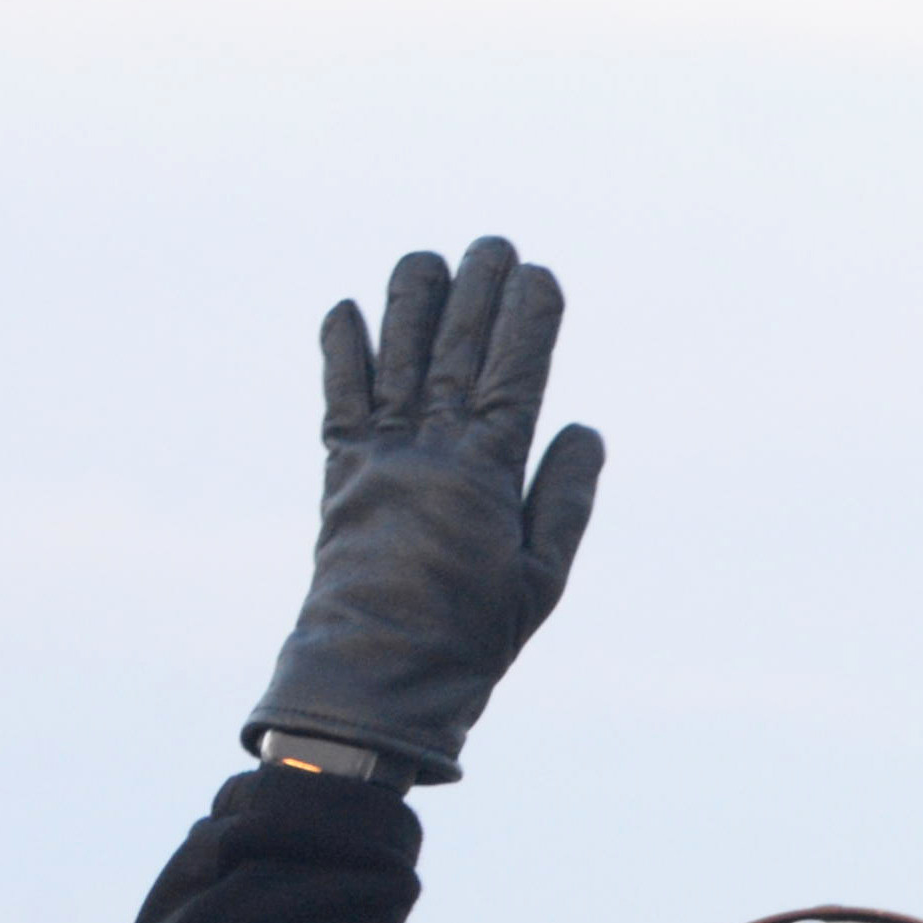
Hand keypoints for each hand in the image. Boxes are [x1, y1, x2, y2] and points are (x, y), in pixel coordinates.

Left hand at [243, 237, 605, 783]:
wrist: (374, 676)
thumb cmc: (471, 636)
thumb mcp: (542, 576)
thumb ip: (563, 497)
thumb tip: (582, 429)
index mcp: (487, 471)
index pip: (514, 375)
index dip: (529, 321)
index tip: (542, 275)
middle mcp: (430, 447)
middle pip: (456, 350)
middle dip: (477, 293)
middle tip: (493, 246)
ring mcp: (380, 455)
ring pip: (398, 359)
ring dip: (411, 303)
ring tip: (426, 258)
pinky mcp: (341, 474)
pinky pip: (340, 400)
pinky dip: (342, 353)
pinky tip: (346, 310)